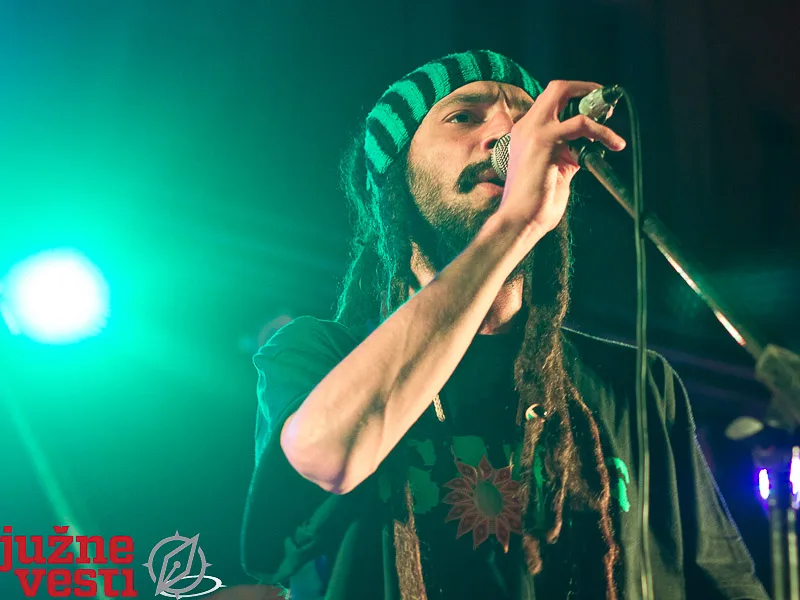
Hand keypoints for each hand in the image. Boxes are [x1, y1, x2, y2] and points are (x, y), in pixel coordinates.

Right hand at [495, 80, 626, 238]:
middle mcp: (526, 126)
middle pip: (557, 88)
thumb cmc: (537, 203)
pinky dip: (601, 131)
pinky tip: (613, 144)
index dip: (577, 100)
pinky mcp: (543, 139)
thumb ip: (568, 153)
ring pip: (564, 93)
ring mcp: (532, 130)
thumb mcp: (557, 171)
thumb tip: (587, 145)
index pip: (552, 102)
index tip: (597, 112)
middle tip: (606, 105)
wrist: (521, 219)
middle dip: (586, 89)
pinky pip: (580, 123)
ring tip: (611, 124)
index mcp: (526, 133)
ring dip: (595, 106)